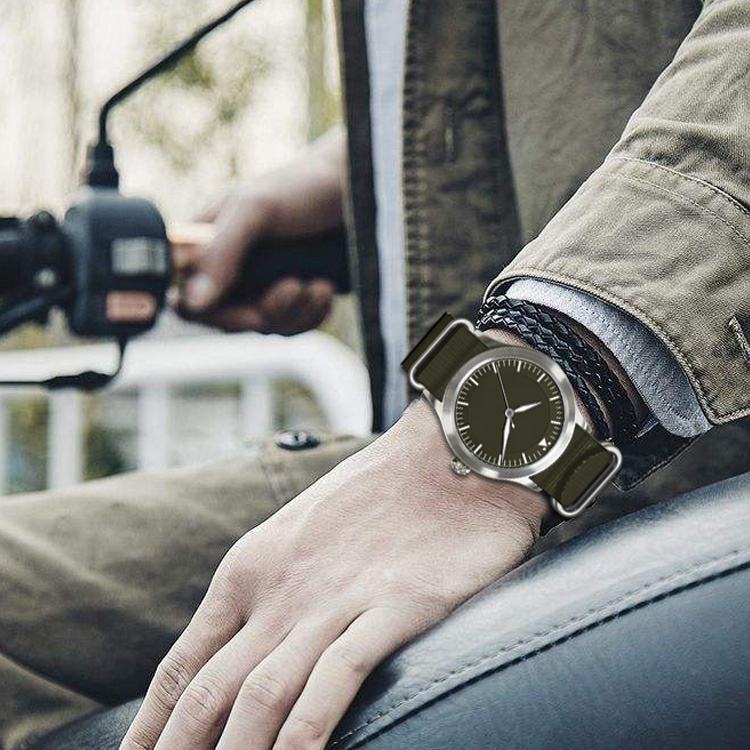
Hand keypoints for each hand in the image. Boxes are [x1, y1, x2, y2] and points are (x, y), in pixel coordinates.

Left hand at [121, 399, 548, 749]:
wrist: (445, 455)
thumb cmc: (377, 498)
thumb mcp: (300, 538)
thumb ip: (269, 590)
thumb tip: (242, 653)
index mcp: (249, 569)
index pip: (183, 666)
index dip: (152, 729)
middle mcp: (279, 589)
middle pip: (208, 693)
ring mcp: (334, 598)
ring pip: (261, 694)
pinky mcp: (392, 605)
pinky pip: (337, 677)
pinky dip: (307, 730)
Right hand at [177, 128, 344, 334]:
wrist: (357, 187)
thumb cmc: (301, 186)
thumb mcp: (255, 210)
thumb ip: (221, 251)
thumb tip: (192, 302)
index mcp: (204, 244)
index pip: (184, 299)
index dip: (214, 314)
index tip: (253, 309)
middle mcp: (228, 267)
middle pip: (229, 321)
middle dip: (268, 312)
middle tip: (295, 286)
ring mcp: (260, 283)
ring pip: (265, 326)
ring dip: (296, 312)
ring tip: (321, 285)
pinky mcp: (292, 295)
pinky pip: (292, 326)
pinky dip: (312, 315)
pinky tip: (326, 290)